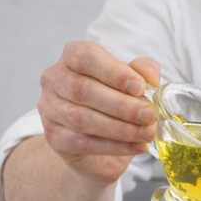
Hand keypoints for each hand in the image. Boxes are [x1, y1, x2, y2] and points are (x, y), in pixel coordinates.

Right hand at [38, 40, 160, 183]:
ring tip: (147, 133)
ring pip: (82, 118)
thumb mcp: (131, 80)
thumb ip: (141, 72)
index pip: (86, 57)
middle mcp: (55, 78)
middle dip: (122, 105)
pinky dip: (114, 146)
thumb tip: (151, 77)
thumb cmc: (113, 99)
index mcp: (72, 55)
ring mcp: (50, 108)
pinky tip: (136, 146)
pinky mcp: (53, 136)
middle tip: (149, 115)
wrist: (95, 138)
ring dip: (120, 128)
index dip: (114, 72)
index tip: (140, 87)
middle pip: (83, 89)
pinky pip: (83, 142)